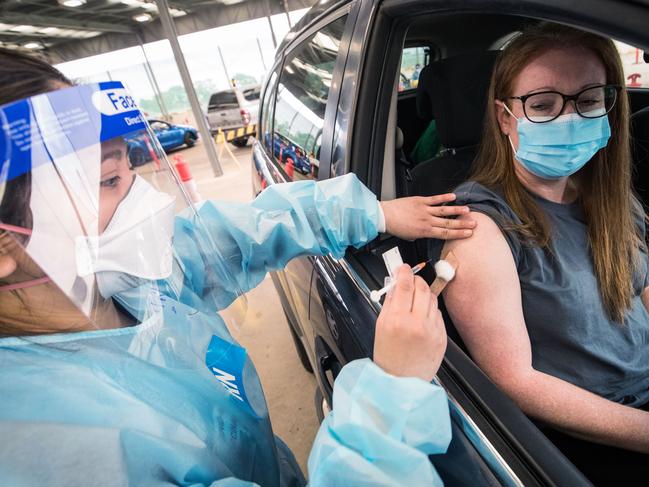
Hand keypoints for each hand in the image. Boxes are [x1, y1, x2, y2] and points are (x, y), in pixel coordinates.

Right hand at [373, 264, 446, 381]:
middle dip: (416, 280)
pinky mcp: (442, 337)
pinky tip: (422, 318)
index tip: (403, 268)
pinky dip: (430, 311)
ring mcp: (432, 330)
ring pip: (432, 299)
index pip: (405, 285)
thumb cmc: (388, 355)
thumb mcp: (381, 326)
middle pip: (422, 288)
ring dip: (424, 295)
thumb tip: (396, 284)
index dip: (404, 272)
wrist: (401, 382)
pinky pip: (438, 314)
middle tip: (410, 281)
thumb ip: (389, 303)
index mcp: (397, 319)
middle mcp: (416, 323)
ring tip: (415, 302)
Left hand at [380, 194, 475, 239]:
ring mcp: (424, 210)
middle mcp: (427, 221)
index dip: (458, 234)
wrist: (385, 216)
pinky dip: (444, 197)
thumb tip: (427, 233)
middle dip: (463, 224)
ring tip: (468, 210)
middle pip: (449, 223)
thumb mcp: (410, 237)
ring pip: (444, 211)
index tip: (468, 234)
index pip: (445, 233)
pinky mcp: (420, 201)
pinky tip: (453, 196)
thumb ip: (421, 235)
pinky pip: (435, 199)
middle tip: (474, 224)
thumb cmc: (396, 227)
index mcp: (425, 232)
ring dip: (457, 211)